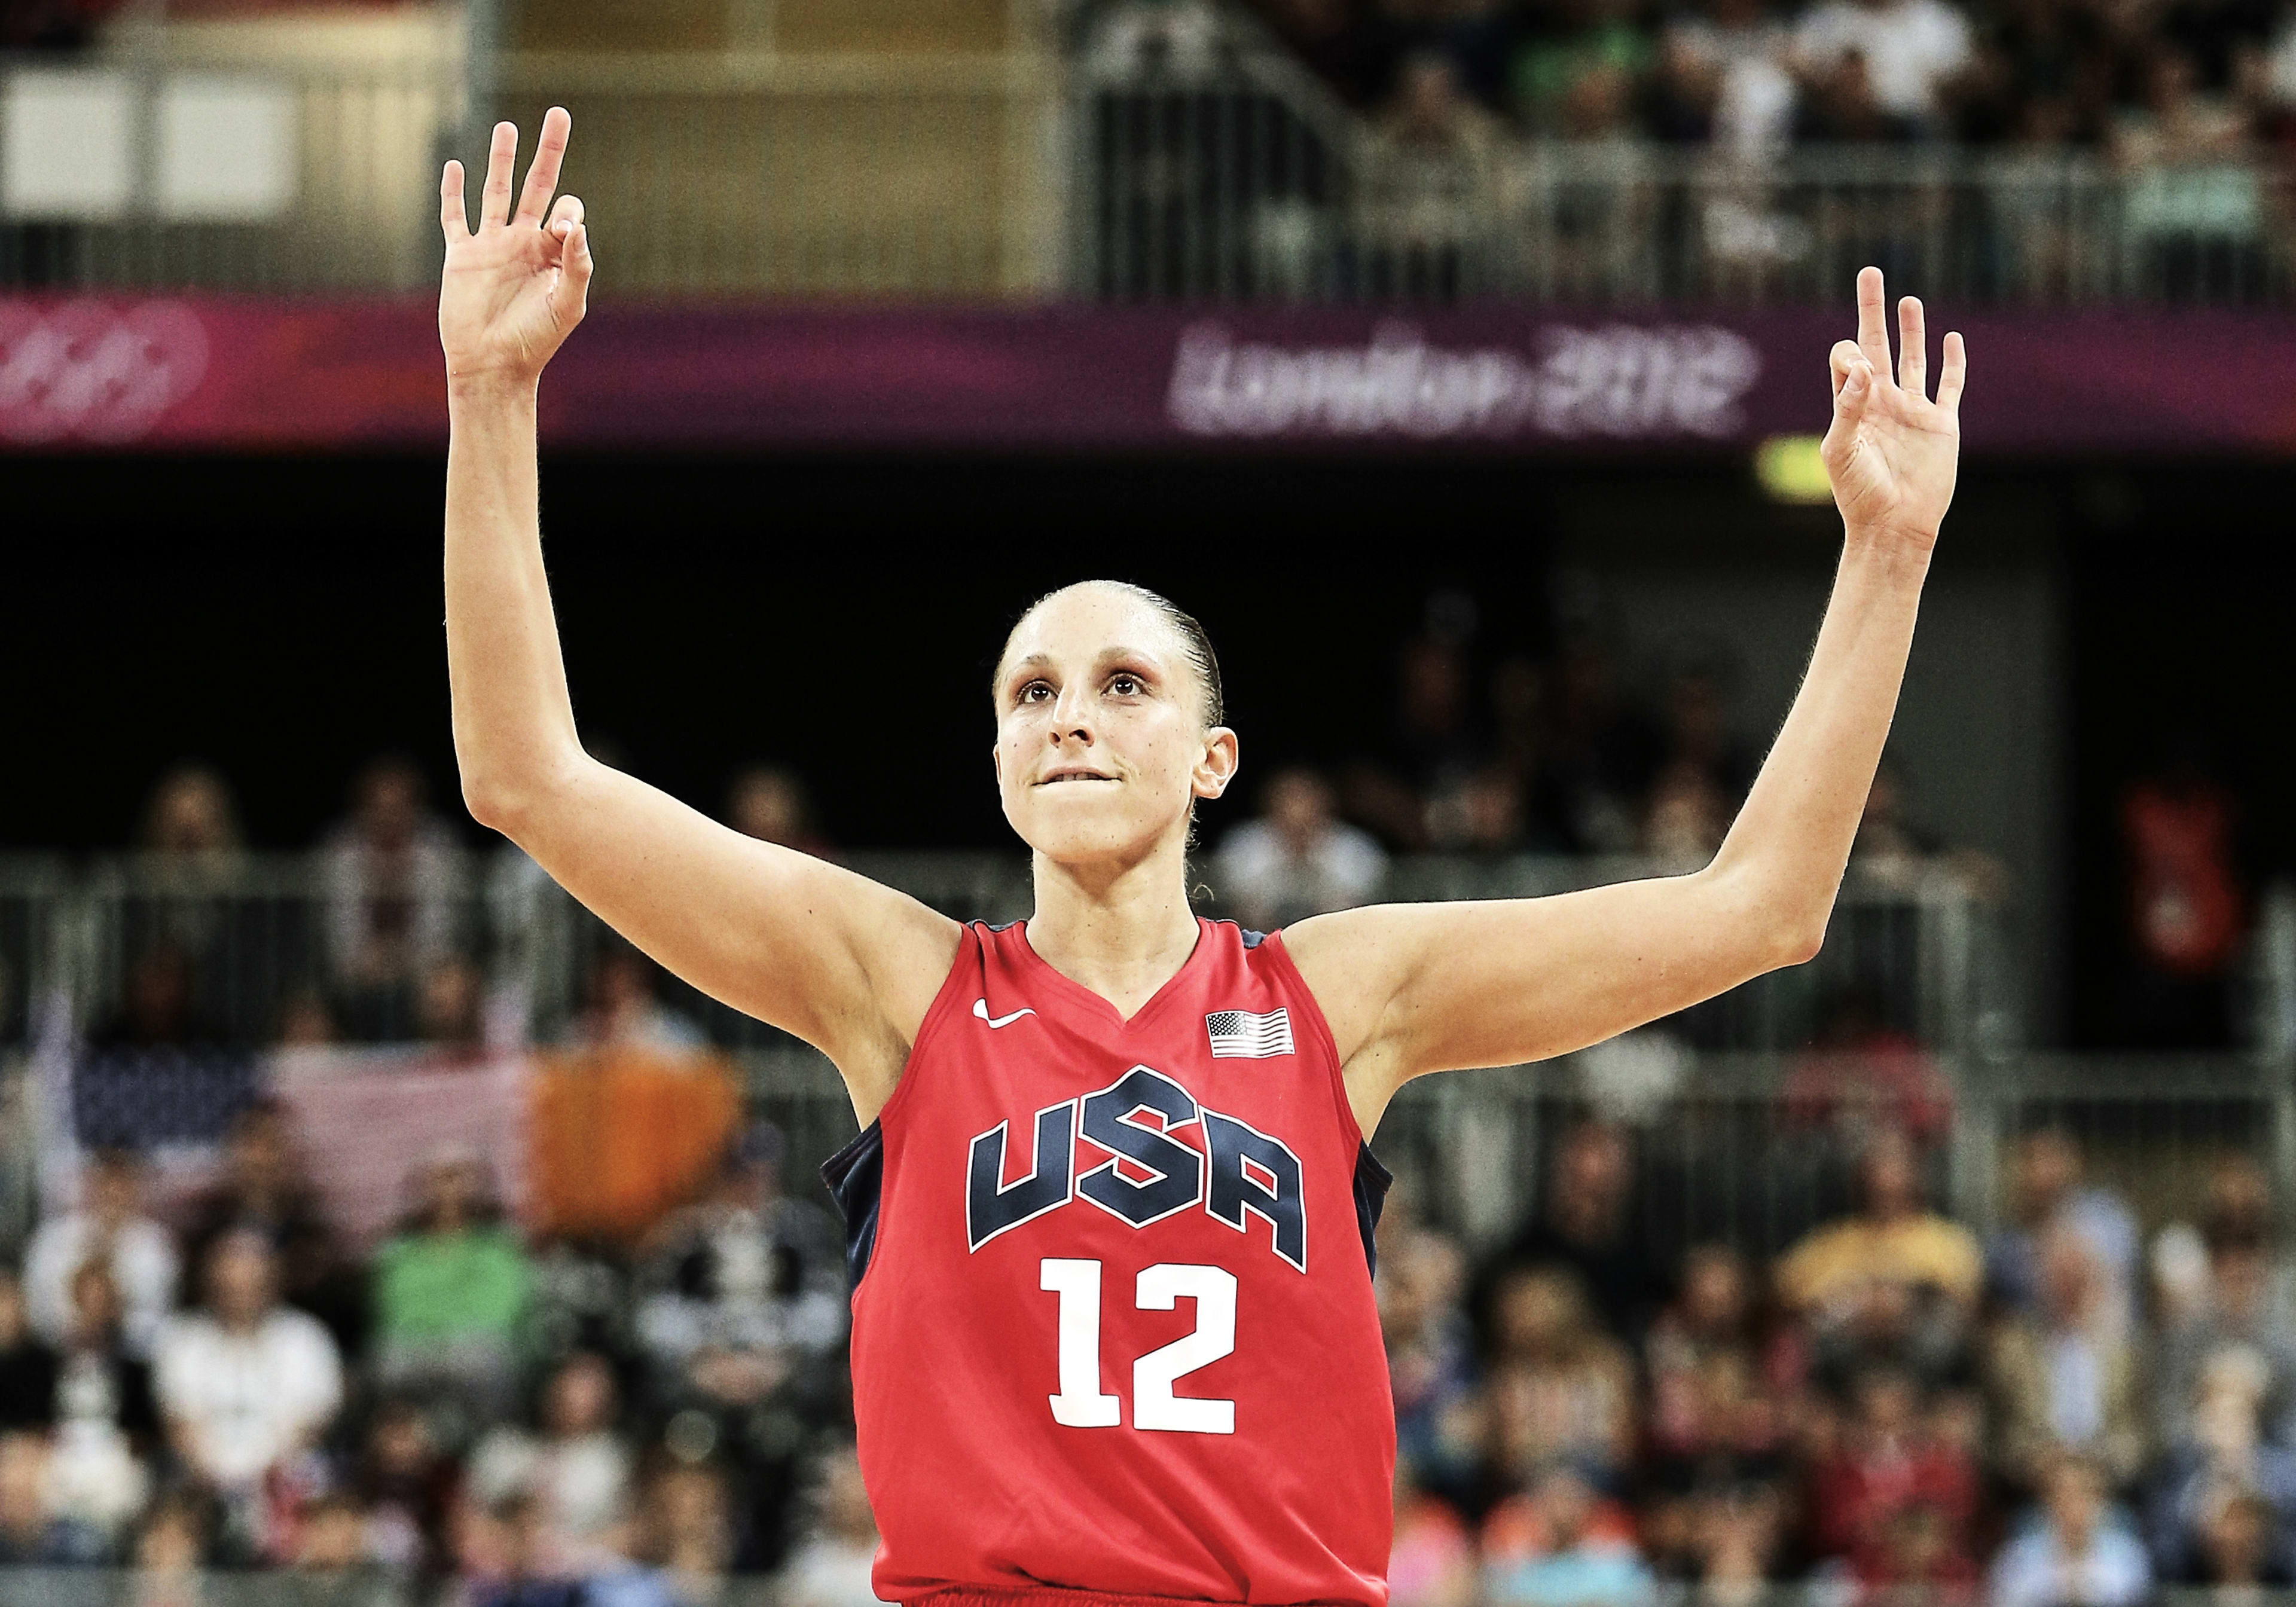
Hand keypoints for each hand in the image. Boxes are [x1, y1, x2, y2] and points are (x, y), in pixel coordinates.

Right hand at [439, 109, 589, 391]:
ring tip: (509, 128)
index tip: (559, 229)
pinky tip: (454, 165)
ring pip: (496, 191)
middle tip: (559, 114)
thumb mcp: (567, 305)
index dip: (567, 211)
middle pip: (536, 185)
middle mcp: (523, 243)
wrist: (493, 366)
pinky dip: (452, 192)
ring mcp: (491, 246)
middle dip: (548, 151)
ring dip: (502, 159)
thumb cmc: (535, 342)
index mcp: (552, 254)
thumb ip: (576, 265)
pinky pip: (455, 217)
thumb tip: (574, 224)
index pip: (566, 213)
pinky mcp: (462, 256)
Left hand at [1821, 267, 1965, 552]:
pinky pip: (1950, 386)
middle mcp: (1881, 403)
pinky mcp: (1941, 424)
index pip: (1847, 361)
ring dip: (1911, 329)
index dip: (1849, 354)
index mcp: (1852, 407)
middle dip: (1872, 310)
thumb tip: (1861, 368)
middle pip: (1877, 345)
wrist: (1894, 525)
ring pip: (1913, 359)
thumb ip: (1846, 408)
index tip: (1859, 369)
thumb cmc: (1858, 494)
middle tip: (1869, 273)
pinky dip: (1953, 363)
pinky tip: (1951, 338)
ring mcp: (1913, 411)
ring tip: (1907, 300)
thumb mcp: (1840, 450)